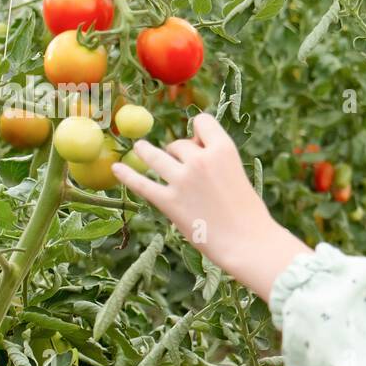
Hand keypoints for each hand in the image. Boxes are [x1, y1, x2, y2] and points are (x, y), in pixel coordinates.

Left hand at [112, 113, 309, 299]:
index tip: (197, 143)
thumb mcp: (237, 174)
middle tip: (184, 170)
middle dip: (179, 154)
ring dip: (146, 151)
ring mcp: (182, 181)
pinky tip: (116, 168)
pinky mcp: (169, 202)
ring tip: (139, 148)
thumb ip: (215, 160)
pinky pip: (141, 184)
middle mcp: (200, 160)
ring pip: (155, 156)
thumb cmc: (248, 213)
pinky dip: (127, 175)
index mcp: (223, 150)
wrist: (248, 243)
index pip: (201, 122)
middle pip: (178, 144)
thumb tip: (189, 148)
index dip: (197, 132)